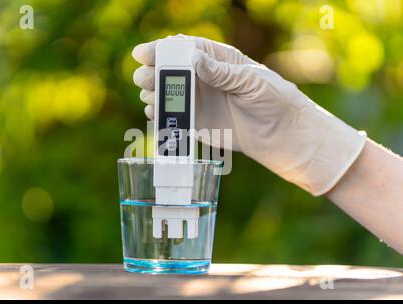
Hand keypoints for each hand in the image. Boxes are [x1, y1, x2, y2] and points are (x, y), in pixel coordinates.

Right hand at [132, 35, 365, 195]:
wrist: (281, 135)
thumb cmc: (273, 100)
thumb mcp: (250, 81)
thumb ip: (221, 72)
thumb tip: (193, 59)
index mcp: (218, 60)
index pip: (185, 49)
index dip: (162, 49)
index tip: (142, 53)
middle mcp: (204, 78)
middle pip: (170, 70)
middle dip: (153, 72)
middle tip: (143, 78)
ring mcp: (199, 101)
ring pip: (167, 92)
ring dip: (153, 93)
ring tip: (149, 97)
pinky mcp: (197, 122)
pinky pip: (173, 116)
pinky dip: (161, 114)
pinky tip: (155, 113)